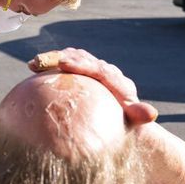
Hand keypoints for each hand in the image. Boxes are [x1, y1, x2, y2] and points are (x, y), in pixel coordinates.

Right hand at [28, 48, 157, 126]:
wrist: (122, 122)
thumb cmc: (126, 126)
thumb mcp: (133, 121)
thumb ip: (138, 115)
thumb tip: (152, 114)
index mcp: (118, 82)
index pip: (99, 69)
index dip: (81, 64)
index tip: (63, 63)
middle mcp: (105, 72)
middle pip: (82, 58)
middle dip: (60, 57)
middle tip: (40, 61)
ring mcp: (92, 70)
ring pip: (71, 57)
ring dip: (52, 58)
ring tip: (33, 63)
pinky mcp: (80, 74)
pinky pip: (64, 66)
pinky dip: (49, 66)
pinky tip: (32, 71)